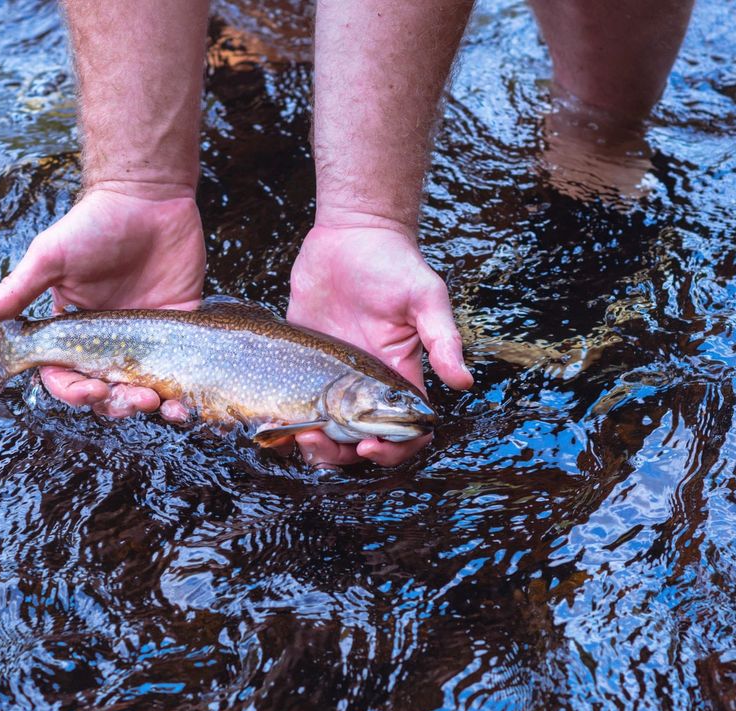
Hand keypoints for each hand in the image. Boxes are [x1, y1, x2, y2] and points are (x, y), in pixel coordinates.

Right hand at [0, 184, 204, 419]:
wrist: (148, 195)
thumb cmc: (94, 223)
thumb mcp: (50, 257)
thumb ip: (18, 290)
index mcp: (73, 329)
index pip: (65, 376)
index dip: (73, 392)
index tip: (90, 390)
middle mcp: (107, 339)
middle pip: (105, 391)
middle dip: (115, 404)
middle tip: (131, 399)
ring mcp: (144, 336)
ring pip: (142, 388)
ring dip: (145, 406)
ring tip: (156, 403)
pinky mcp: (178, 326)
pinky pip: (180, 370)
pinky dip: (181, 394)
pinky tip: (183, 404)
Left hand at [286, 222, 472, 466]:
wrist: (353, 233)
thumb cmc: (395, 263)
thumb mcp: (425, 298)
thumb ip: (441, 339)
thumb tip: (463, 382)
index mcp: (398, 375)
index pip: (403, 430)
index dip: (392, 449)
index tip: (369, 444)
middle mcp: (364, 383)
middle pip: (357, 440)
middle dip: (341, 452)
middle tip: (319, 441)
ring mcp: (331, 374)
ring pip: (323, 428)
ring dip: (311, 443)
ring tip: (296, 433)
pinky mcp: (303, 358)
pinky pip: (293, 400)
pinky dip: (285, 418)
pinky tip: (272, 418)